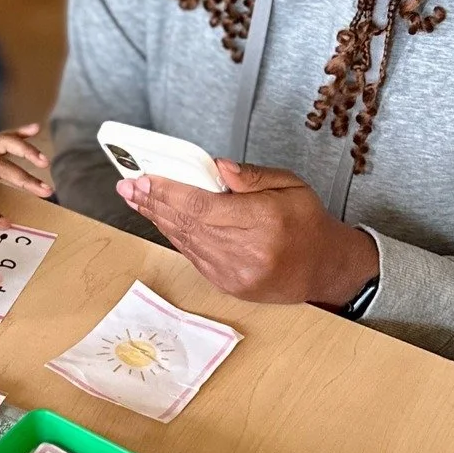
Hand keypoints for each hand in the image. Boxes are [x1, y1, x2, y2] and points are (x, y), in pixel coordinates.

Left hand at [116, 160, 379, 306]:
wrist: (325, 269)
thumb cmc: (307, 223)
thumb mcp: (289, 186)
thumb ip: (250, 176)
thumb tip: (215, 167)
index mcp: (264, 222)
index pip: (202, 206)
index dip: (168, 192)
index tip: (145, 178)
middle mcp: (247, 252)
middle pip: (187, 224)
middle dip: (153, 202)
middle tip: (128, 185)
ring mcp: (235, 274)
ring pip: (185, 241)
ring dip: (157, 219)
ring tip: (136, 199)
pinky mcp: (228, 285)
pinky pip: (193, 256)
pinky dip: (174, 236)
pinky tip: (160, 219)